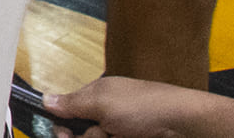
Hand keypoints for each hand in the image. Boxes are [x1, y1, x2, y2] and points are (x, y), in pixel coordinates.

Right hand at [46, 75, 233, 136]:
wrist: (187, 127)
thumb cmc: (147, 107)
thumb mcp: (102, 101)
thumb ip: (71, 103)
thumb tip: (46, 100)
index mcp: (98, 98)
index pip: (67, 113)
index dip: (60, 125)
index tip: (60, 132)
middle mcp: (107, 118)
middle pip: (79, 135)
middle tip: (99, 135)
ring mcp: (120, 134)